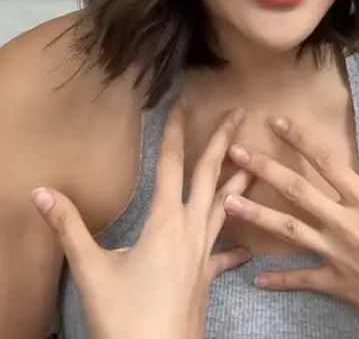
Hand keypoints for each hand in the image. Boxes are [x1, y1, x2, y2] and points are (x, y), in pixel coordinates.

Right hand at [32, 104, 250, 338]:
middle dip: (224, 141)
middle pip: (211, 175)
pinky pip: (226, 253)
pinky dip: (235, 245)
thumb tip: (42, 193)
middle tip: (239, 113)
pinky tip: (246, 247)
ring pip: (226, 206)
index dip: (176, 130)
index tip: (185, 102)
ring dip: (240, 180)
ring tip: (256, 161)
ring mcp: (204, 254)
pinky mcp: (207, 278)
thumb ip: (69, 228)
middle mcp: (191, 230)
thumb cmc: (124, 317)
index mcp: (165, 221)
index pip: (171, 164)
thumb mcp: (90, 270)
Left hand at [224, 117, 358, 338]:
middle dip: (264, 169)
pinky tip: (257, 279)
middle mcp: (346, 224)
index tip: (277, 123)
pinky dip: (279, 279)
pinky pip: (301, 279)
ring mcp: (337, 255)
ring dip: (256, 215)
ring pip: (288, 230)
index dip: (300, 140)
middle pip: (297, 191)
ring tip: (228, 202)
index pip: (327, 162)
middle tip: (236, 153)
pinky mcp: (335, 284)